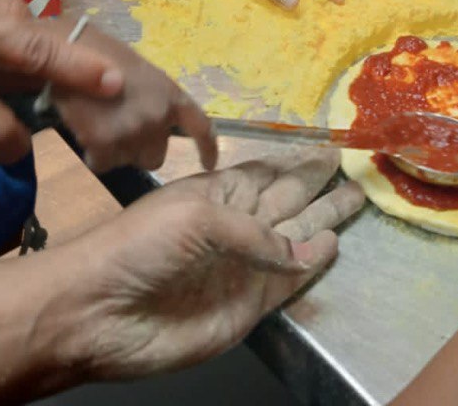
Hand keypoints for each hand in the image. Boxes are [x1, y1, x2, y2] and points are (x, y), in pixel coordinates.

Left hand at [45, 150, 363, 379]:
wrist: (101, 310)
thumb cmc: (139, 245)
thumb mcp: (195, 219)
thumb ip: (254, 233)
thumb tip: (305, 249)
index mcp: (215, 193)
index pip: (265, 173)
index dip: (294, 162)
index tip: (327, 147)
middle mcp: (233, 225)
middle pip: (286, 200)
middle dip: (317, 184)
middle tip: (352, 167)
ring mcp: (242, 266)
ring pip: (294, 237)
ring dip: (324, 218)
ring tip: (356, 197)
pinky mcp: (246, 306)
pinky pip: (288, 281)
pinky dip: (312, 264)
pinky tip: (332, 244)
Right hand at [53, 22, 217, 172]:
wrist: (68, 47)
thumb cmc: (101, 52)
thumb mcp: (138, 70)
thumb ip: (152, 98)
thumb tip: (150, 117)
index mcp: (171, 94)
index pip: (201, 127)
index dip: (207, 148)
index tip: (209, 165)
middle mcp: (158, 116)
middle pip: (155, 156)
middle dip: (138, 148)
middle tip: (117, 126)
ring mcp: (133, 131)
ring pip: (126, 161)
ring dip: (113, 149)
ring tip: (97, 120)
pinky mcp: (105, 142)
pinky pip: (102, 164)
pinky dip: (93, 153)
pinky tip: (84, 128)